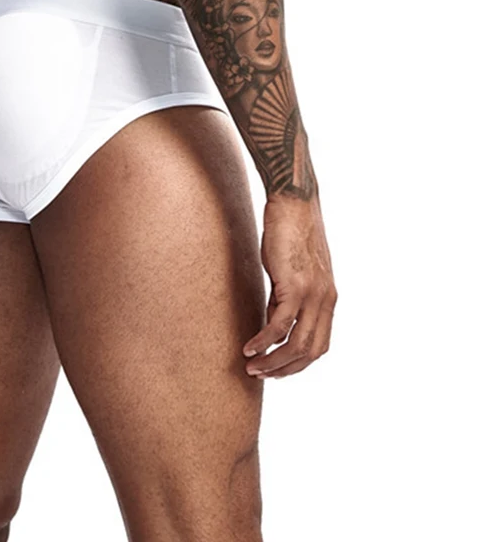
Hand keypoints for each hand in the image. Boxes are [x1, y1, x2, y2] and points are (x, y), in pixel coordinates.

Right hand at [243, 194, 336, 378]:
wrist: (294, 203)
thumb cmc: (289, 231)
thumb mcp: (293, 270)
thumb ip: (288, 295)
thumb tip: (273, 319)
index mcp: (328, 298)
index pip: (320, 344)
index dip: (298, 363)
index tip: (276, 369)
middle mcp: (326, 300)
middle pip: (311, 352)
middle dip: (285, 369)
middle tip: (261, 375)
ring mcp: (313, 294)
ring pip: (297, 344)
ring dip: (273, 362)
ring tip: (252, 368)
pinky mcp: (294, 286)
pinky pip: (279, 325)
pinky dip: (264, 342)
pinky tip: (249, 349)